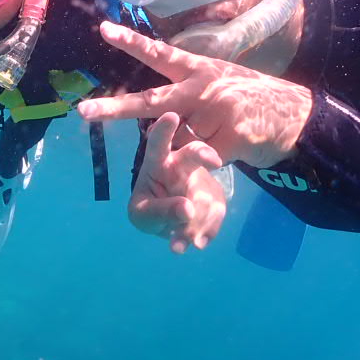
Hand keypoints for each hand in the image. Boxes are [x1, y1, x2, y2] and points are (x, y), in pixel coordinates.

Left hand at [77, 22, 312, 168]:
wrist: (299, 118)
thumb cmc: (251, 101)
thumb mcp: (220, 85)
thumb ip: (187, 99)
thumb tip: (158, 122)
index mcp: (199, 70)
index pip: (159, 53)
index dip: (132, 41)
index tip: (103, 28)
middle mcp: (204, 87)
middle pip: (152, 102)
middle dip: (116, 109)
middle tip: (84, 113)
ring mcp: (218, 112)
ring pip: (182, 138)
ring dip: (193, 145)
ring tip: (224, 133)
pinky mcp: (231, 138)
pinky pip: (203, 158)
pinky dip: (211, 160)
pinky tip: (234, 148)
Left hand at [130, 112, 226, 252]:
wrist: (171, 224)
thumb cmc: (150, 208)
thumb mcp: (143, 215)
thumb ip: (160, 212)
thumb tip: (186, 209)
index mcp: (157, 164)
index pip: (158, 144)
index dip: (164, 130)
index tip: (172, 116)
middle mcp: (181, 167)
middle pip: (193, 153)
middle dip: (203, 154)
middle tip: (214, 162)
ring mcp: (202, 183)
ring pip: (207, 192)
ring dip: (198, 218)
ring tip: (183, 244)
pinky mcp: (216, 201)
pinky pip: (217, 213)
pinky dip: (208, 230)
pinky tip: (196, 243)